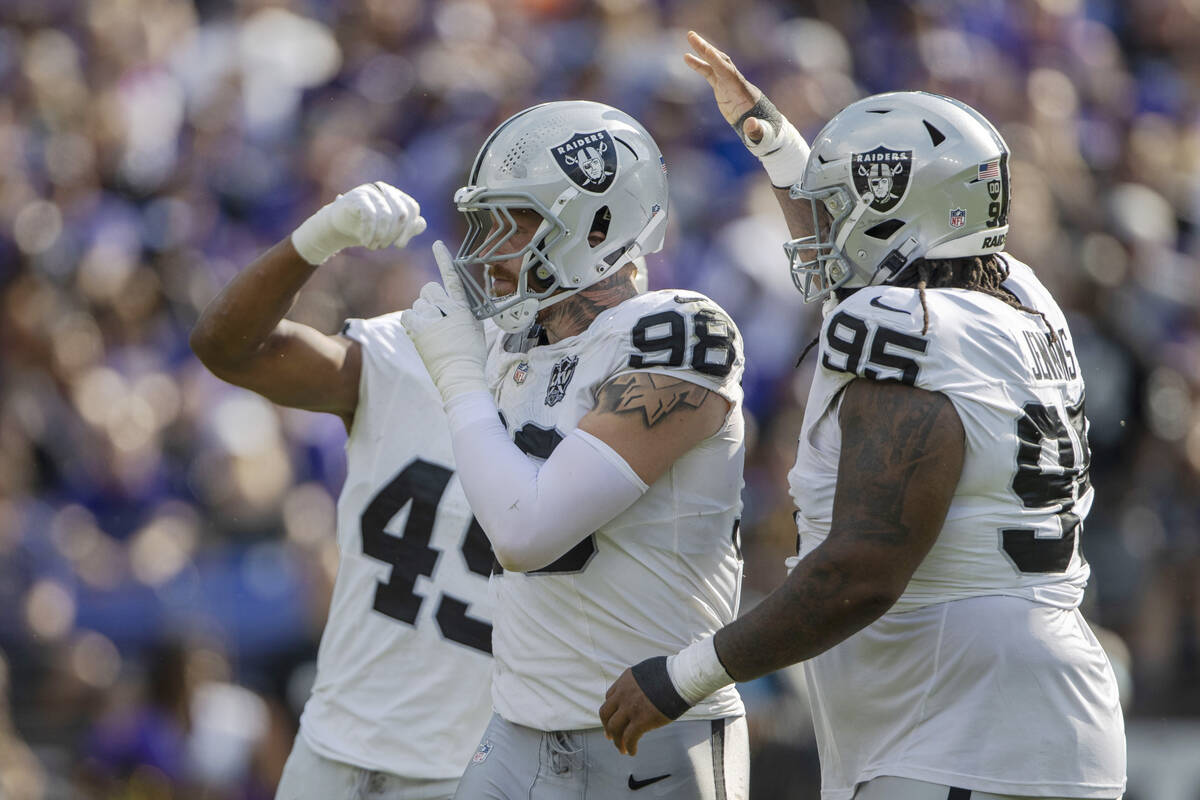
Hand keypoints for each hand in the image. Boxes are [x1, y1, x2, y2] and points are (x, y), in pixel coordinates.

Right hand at [292, 181, 426, 264]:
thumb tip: (421, 223)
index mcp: (395, 195)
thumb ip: (406, 227)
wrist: (337, 227)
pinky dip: (369, 231)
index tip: (399, 245)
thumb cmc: (365, 228)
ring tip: (372, 246)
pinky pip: (370, 215)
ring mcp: (370, 191)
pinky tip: (365, 241)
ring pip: (386, 216)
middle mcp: (384, 190)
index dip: (408, 229)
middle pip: (401, 213)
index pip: (412, 208)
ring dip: (381, 236)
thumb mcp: (388, 230)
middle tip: (382, 246)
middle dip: (393, 234)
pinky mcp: (357, 197)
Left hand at [401, 241, 488, 403]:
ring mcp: (430, 316)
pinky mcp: (418, 328)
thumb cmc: (471, 353)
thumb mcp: (475, 327)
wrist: (460, 372)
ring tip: (432, 331)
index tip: (437, 244)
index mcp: (462, 306)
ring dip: (422, 313)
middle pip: (429, 289)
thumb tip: (455, 303)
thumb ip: (464, 311)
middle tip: (437, 318)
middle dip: (431, 300)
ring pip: (418, 303)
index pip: (452, 276)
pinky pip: (408, 315)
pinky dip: (412, 322)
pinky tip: (420, 332)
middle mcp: (446, 307)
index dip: (444, 259)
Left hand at [599, 668, 671, 756]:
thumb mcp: (648, 671)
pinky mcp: (641, 721)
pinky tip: (633, 751)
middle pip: (606, 714)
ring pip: (614, 728)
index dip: (611, 710)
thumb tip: (646, 688)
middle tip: (610, 736)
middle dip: (607, 727)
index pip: (609, 698)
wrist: (680, 678)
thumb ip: (641, 682)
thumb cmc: (671, 673)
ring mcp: (630, 708)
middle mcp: (624, 694)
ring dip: (617, 741)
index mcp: (625, 681)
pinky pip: (629, 738)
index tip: (612, 718)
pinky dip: (629, 747)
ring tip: (622, 749)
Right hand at [686, 30, 810, 186]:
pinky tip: (686, 57)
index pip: (729, 74)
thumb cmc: (764, 132)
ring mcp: (729, 84)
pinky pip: (709, 73)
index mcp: (743, 92)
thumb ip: (756, 129)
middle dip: (708, 49)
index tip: (708, 51)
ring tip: (690, 36)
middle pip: (721, 61)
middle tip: (692, 36)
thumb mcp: (761, 133)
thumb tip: (750, 126)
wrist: (765, 129)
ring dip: (703, 50)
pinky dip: (699, 64)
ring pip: (715, 63)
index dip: (718, 63)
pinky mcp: (723, 88)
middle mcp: (736, 83)